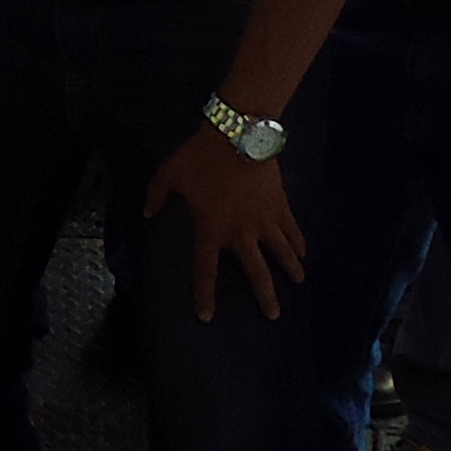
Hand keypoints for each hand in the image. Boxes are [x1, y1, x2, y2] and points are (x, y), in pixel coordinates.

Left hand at [143, 132, 308, 321]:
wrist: (238, 134)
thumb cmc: (201, 157)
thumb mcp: (170, 174)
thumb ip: (156, 195)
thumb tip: (147, 213)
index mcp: (211, 230)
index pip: (206, 270)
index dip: (205, 295)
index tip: (207, 317)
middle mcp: (241, 233)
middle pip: (256, 271)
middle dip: (265, 295)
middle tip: (273, 315)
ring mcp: (265, 220)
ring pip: (281, 253)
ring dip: (290, 269)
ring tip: (298, 282)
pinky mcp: (281, 205)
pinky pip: (292, 229)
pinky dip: (299, 241)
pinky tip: (304, 252)